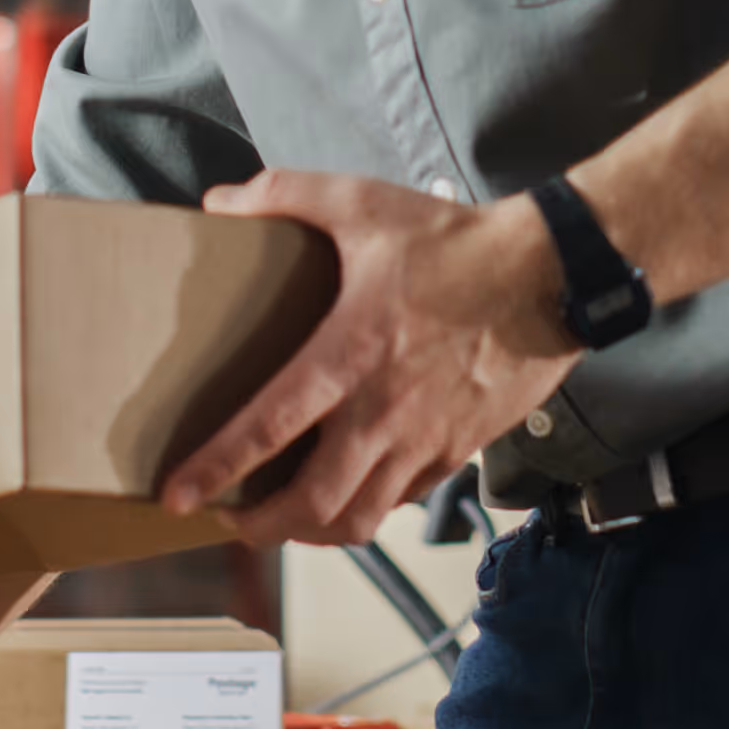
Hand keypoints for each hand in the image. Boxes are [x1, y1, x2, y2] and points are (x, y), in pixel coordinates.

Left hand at [159, 169, 583, 547]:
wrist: (551, 274)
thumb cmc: (457, 242)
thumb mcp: (363, 203)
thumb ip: (285, 195)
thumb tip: (219, 200)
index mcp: (349, 354)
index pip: (268, 428)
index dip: (217, 468)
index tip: (178, 496)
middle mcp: (383, 412)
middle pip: (312, 503)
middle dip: (261, 528)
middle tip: (229, 522)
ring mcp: (424, 439)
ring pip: (360, 518)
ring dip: (312, 533)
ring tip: (285, 523)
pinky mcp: (458, 450)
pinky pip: (403, 500)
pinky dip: (368, 509)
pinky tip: (351, 494)